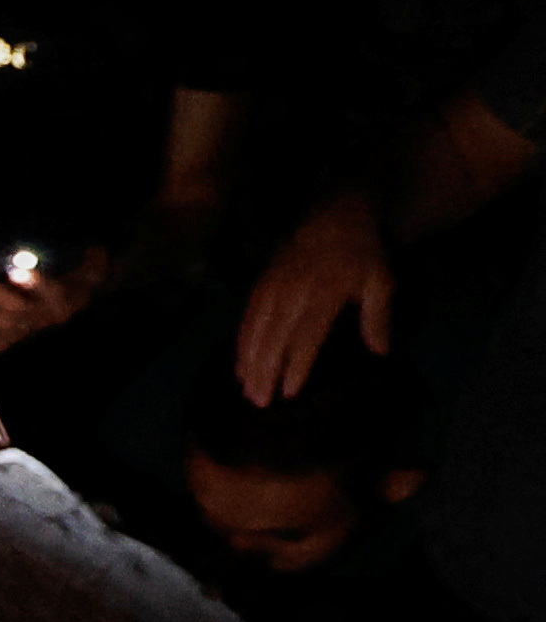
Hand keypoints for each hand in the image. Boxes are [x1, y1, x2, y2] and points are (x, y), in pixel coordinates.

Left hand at [0, 254, 99, 351]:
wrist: (75, 309)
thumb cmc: (77, 283)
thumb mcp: (90, 273)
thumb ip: (93, 263)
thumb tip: (96, 249)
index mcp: (62, 300)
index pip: (49, 291)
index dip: (33, 283)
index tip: (15, 273)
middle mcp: (45, 318)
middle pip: (18, 307)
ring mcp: (30, 330)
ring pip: (6, 325)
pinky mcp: (18, 338)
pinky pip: (0, 345)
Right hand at [240, 193, 394, 405]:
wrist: (333, 218)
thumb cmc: (361, 254)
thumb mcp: (381, 281)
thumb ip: (378, 317)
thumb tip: (381, 352)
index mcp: (323, 294)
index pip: (306, 336)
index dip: (297, 365)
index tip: (290, 392)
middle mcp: (293, 293)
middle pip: (275, 339)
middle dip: (266, 372)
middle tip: (260, 402)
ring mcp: (273, 289)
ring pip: (256, 331)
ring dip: (250, 362)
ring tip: (247, 391)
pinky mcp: (262, 286)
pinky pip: (248, 319)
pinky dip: (242, 343)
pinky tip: (240, 365)